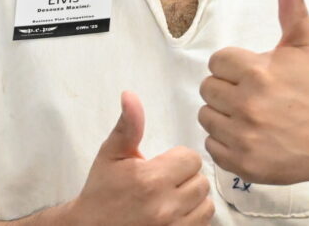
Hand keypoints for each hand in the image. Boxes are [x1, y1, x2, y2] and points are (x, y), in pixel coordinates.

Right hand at [68, 92, 213, 225]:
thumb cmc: (101, 190)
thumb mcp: (110, 154)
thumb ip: (128, 126)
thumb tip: (130, 95)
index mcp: (150, 179)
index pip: (191, 159)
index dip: (178, 158)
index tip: (163, 164)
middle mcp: (165, 206)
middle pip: (201, 181)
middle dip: (186, 177)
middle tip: (167, 180)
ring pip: (206, 205)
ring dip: (194, 199)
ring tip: (173, 197)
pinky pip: (203, 224)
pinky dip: (194, 217)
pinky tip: (177, 213)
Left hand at [198, 0, 308, 185]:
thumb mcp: (307, 47)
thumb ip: (292, 9)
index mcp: (258, 72)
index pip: (218, 61)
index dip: (233, 66)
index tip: (253, 73)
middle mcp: (248, 104)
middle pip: (208, 88)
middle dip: (226, 89)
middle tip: (251, 94)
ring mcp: (244, 136)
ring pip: (206, 116)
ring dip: (222, 114)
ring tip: (249, 115)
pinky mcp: (242, 163)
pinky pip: (211, 145)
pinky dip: (225, 141)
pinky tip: (248, 135)